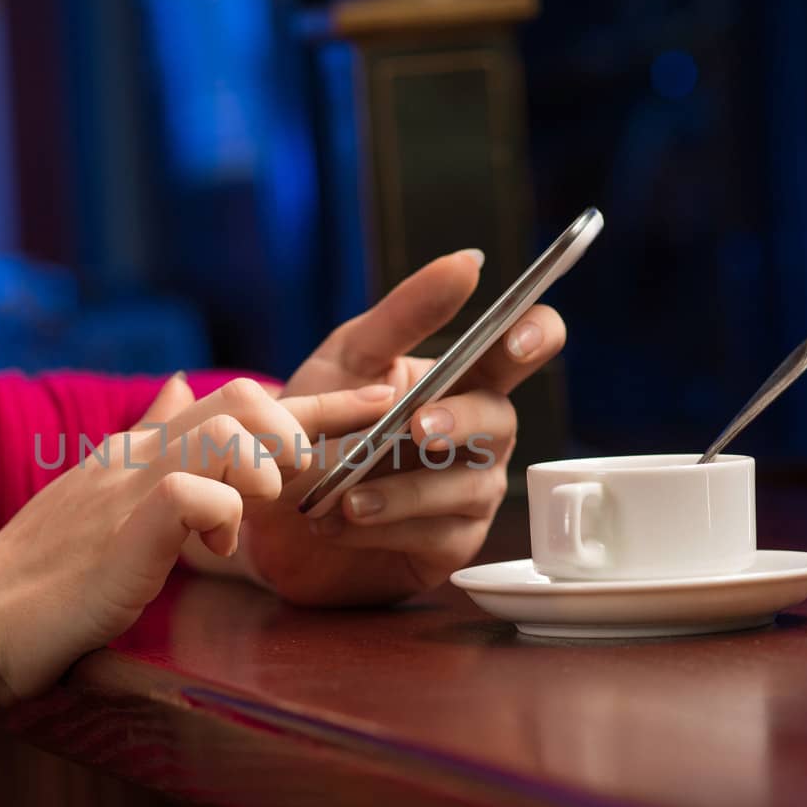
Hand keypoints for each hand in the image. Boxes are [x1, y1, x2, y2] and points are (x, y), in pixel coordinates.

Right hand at [0, 375, 393, 711]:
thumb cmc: (40, 581)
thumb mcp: (98, 501)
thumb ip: (144, 445)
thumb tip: (176, 386)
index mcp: (135, 453)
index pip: (233, 402)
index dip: (313, 402)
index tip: (377, 400)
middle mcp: (134, 457)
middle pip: (240, 397)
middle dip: (304, 423)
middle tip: (319, 471)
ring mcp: (126, 489)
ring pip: (224, 427)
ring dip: (265, 464)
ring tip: (267, 505)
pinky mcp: (123, 530)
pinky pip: (195, 491)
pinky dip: (223, 512)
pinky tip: (218, 543)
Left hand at [239, 249, 565, 604]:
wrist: (270, 504)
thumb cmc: (317, 421)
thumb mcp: (349, 360)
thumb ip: (405, 315)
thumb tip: (468, 263)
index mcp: (462, 377)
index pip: (523, 347)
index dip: (536, 337)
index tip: (519, 336)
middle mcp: (480, 434)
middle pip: (501, 419)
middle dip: (460, 422)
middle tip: (417, 428)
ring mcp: (469, 491)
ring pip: (466, 486)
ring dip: (405, 489)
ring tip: (347, 495)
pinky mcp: (448, 544)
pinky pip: (435, 535)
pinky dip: (384, 527)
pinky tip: (339, 521)